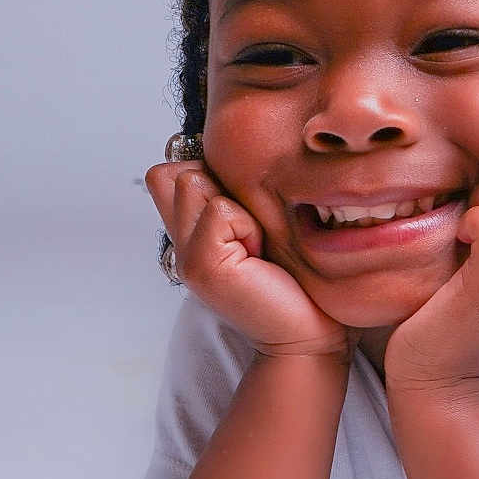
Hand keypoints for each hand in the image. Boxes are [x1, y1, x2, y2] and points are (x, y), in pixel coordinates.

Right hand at [145, 158, 349, 360]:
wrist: (309, 330)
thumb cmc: (293, 277)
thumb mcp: (257, 225)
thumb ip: (230, 194)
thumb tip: (220, 148)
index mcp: (190, 230)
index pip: (170, 170)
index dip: (210, 177)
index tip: (244, 217)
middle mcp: (179, 242)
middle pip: (177, 172)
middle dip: (222, 187)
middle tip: (252, 232)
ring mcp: (185, 255)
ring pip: (194, 182)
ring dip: (237, 206)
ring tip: (256, 243)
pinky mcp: (202, 265)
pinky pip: (219, 211)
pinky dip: (246, 226)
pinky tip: (259, 255)